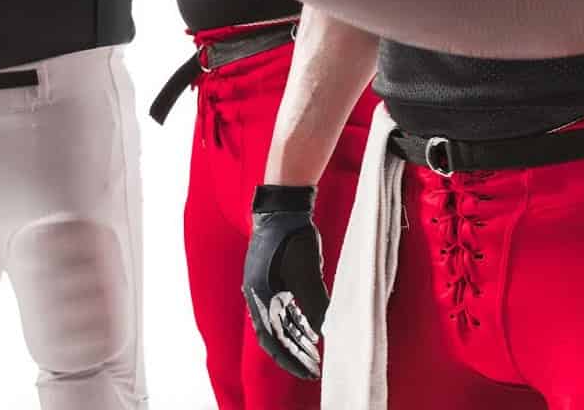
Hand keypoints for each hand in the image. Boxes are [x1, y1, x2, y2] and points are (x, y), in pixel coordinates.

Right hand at [243, 185, 327, 379]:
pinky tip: (309, 330)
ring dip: (296, 339)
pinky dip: (295, 323)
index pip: (275, 342)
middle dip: (295, 354)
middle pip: (276, 337)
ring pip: (279, 324)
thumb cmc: (293, 239)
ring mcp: (263, 289)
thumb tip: (326, 331)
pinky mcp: (271, 280)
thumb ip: (316, 302)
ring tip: (314, 353)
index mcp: (261, 299)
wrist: (282, 209)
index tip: (310, 372)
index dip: (292, 360)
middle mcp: (257, 298)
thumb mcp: (308, 272)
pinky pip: (281, 310)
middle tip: (315, 369)